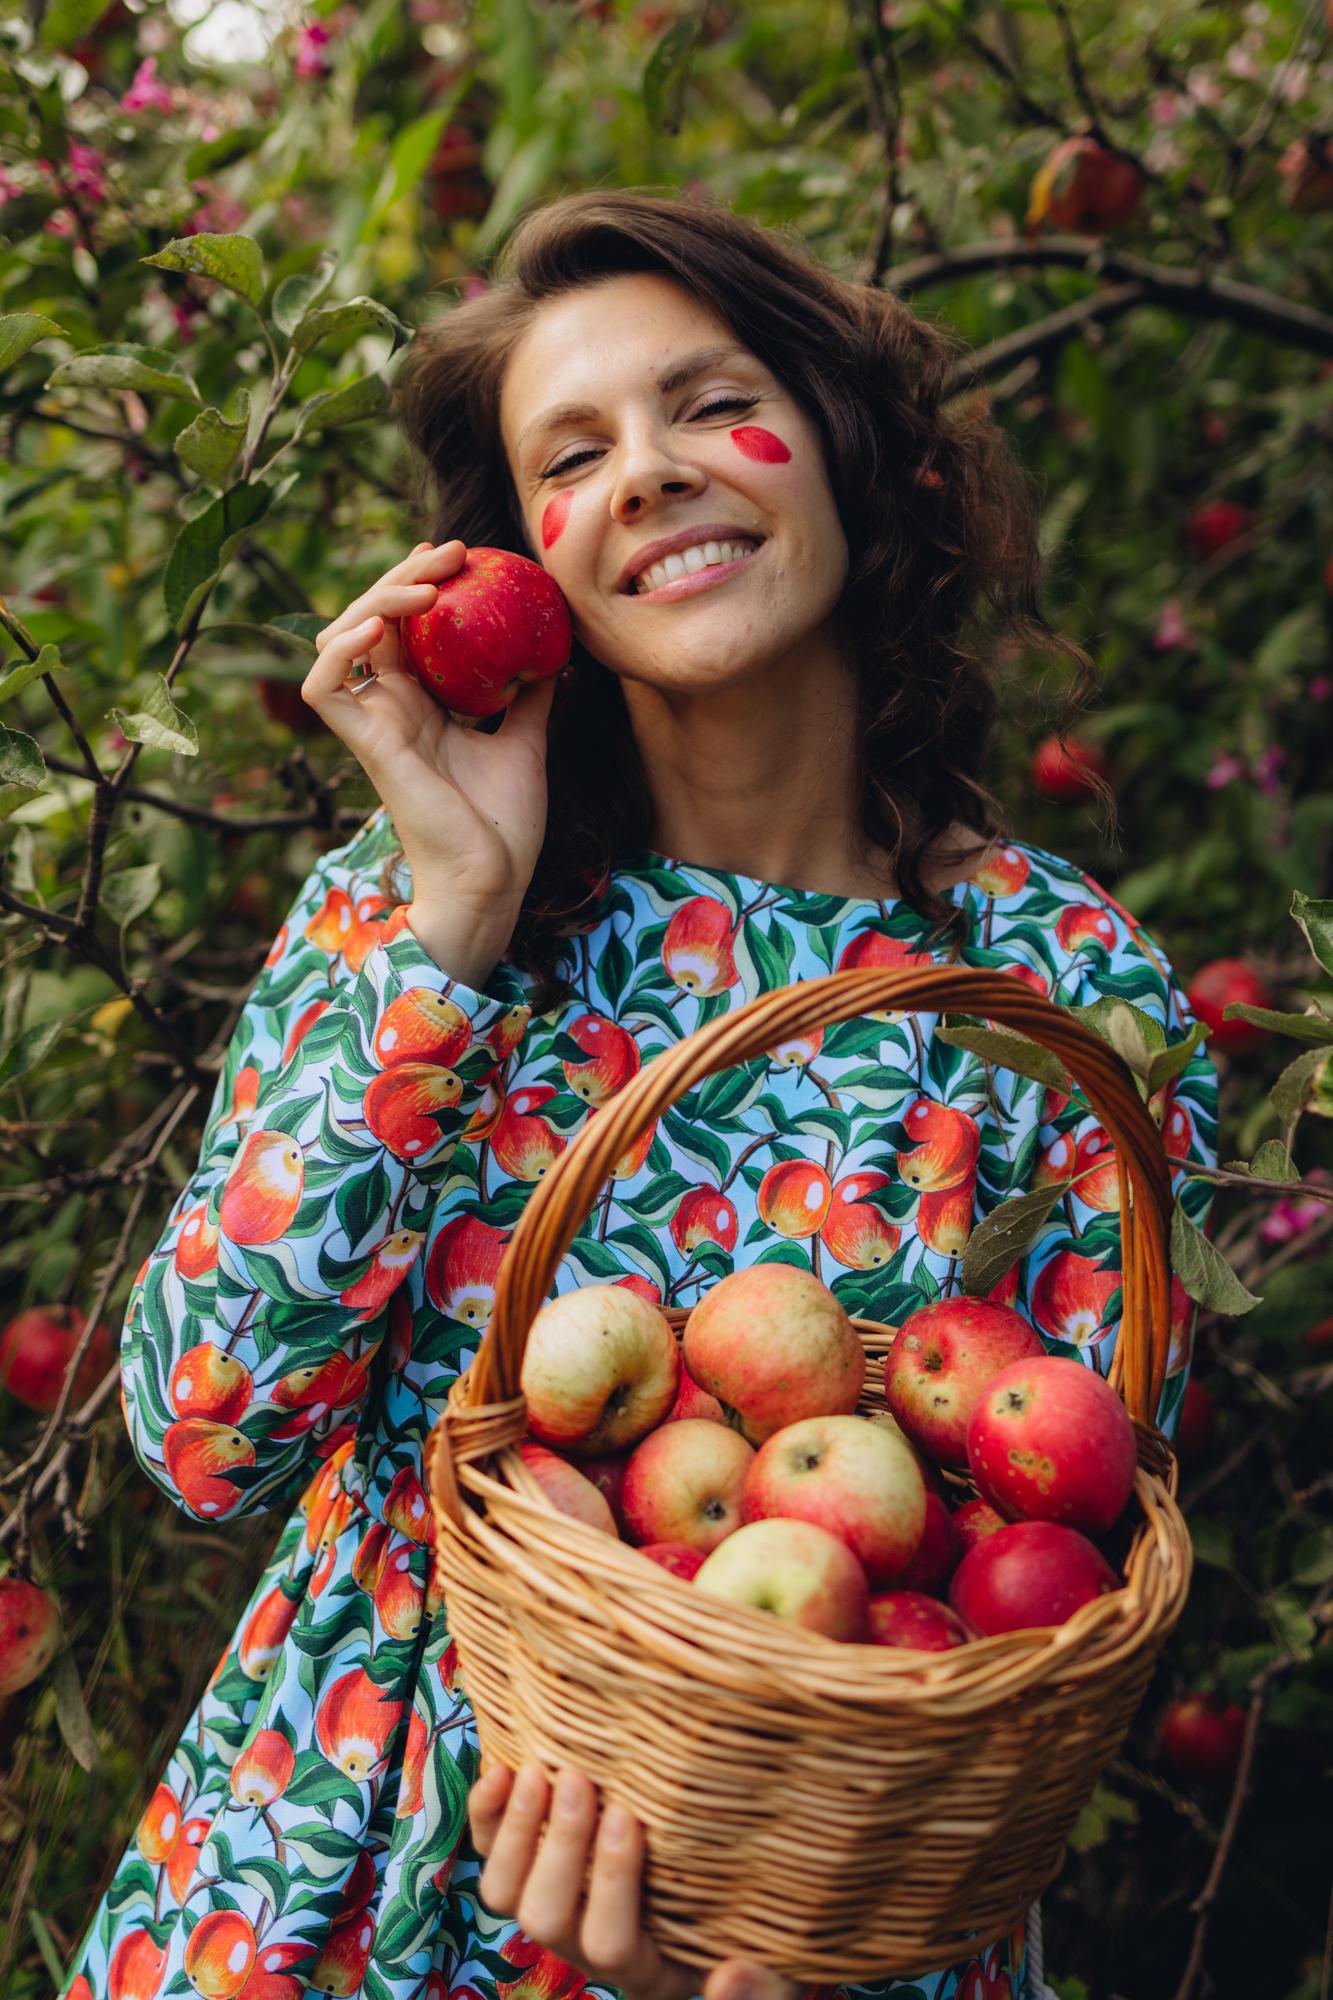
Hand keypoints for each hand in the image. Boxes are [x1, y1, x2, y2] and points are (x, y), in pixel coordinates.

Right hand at [302, 540, 554, 924]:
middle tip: (452, 552)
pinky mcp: (366, 746)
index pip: (402, 627)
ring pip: (340, 640)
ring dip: (375, 600)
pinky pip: (324, 688)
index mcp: (421, 705)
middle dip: (404, 577)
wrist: (495, 881)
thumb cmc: (504, 825)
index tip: (460, 555)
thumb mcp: (526, 742)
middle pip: (371, 620)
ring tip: (425, 584)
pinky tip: (375, 626)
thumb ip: (529, 696)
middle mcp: (391, 709)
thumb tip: (555, 652)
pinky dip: (340, 649)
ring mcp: (375, 726)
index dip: (417, 583)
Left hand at [469, 1762, 800, 1999]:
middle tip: (579, 1780)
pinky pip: (489, 1855)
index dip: (611, 1883)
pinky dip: (487, 1816)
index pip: (612, 1944)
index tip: (629, 1818)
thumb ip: (762, 1985)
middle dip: (561, 1846)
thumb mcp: (773, 1960)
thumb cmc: (744, 1918)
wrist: (709, 1880)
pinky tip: (503, 1771)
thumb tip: (733, 1975)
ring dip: (519, 1830)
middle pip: (548, 1916)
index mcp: (645, 1966)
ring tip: (543, 1771)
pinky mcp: (526, 1871)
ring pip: (508, 1892)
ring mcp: (553, 1908)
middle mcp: (586, 1944)